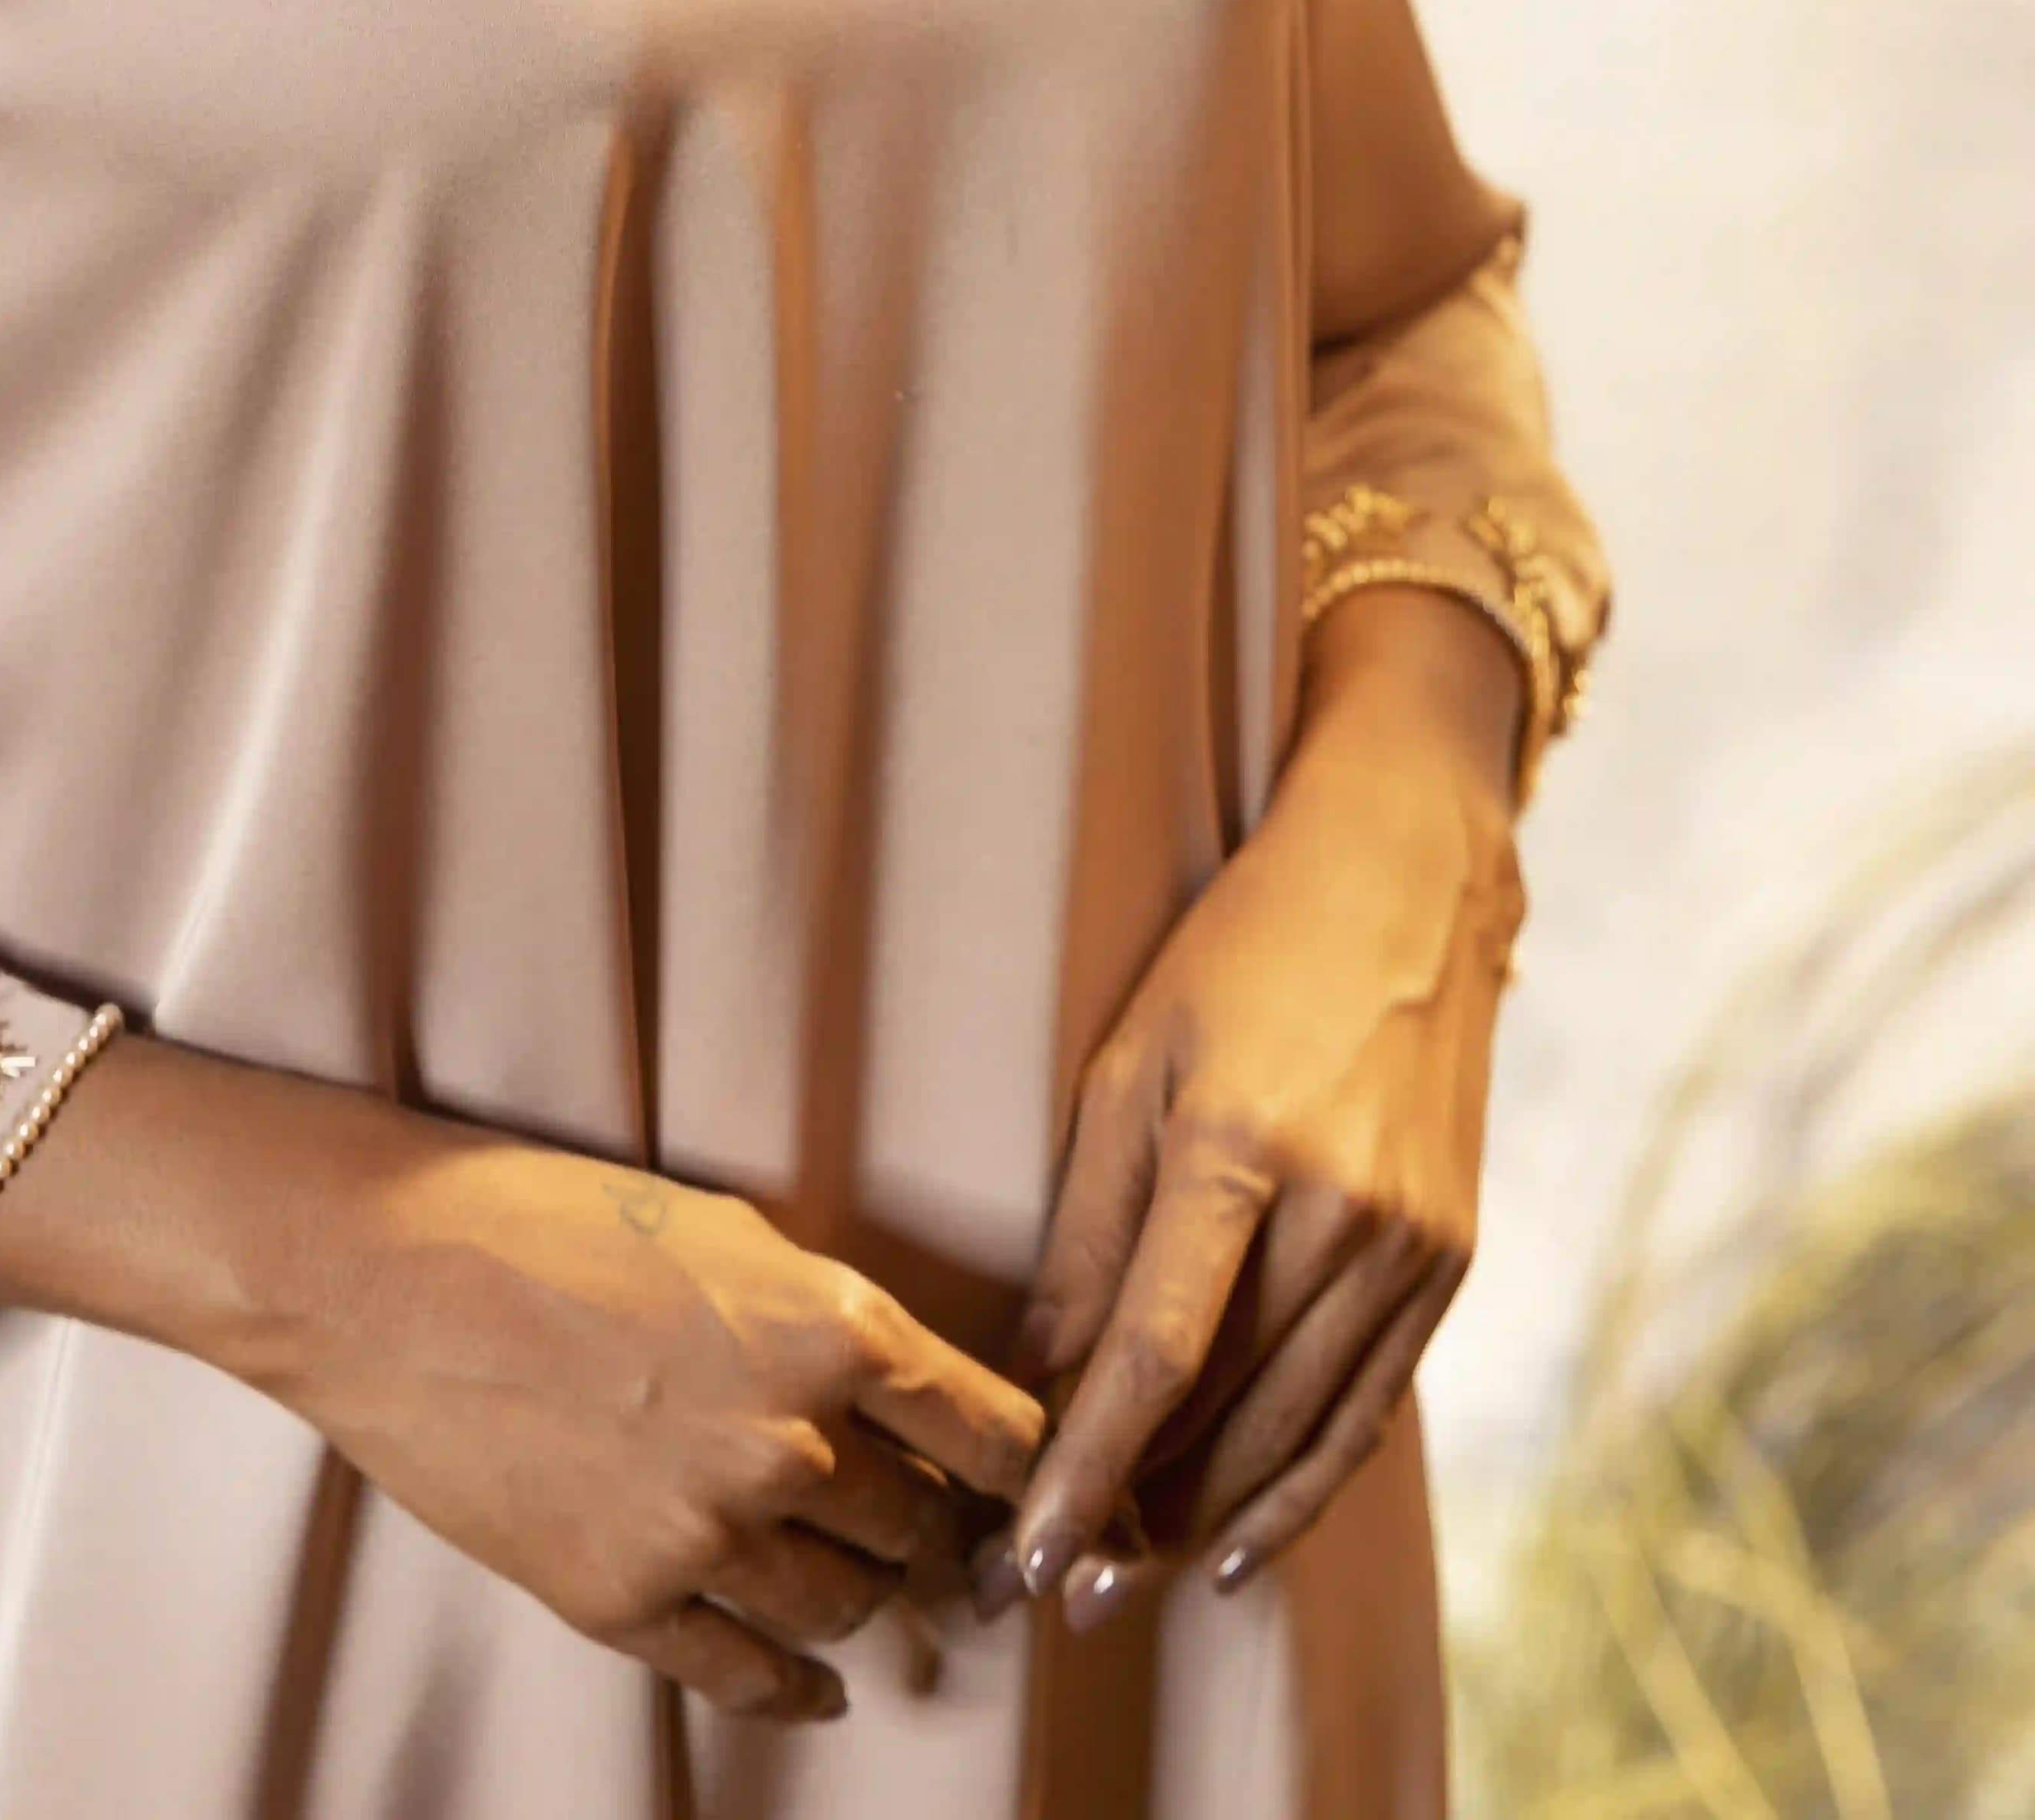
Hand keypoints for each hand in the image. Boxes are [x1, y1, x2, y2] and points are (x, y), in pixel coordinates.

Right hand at [288, 1132, 1044, 1721]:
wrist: (392, 1273)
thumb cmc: (552, 1220)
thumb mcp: (726, 1230)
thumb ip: (825, 1314)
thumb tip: (900, 1388)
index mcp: (831, 1329)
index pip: (991, 1433)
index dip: (1017, 1464)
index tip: (1020, 1481)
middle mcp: (790, 1441)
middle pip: (920, 1529)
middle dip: (925, 1526)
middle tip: (918, 1524)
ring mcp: (707, 1534)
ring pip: (847, 1608)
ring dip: (860, 1597)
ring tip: (854, 1579)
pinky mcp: (626, 1600)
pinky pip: (751, 1679)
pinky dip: (798, 1692)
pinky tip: (817, 1689)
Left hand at [1002, 589, 1526, 1626]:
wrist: (1410, 881)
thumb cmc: (1244, 950)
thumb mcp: (1133, 1059)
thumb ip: (1088, 1226)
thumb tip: (1039, 1375)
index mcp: (1242, 1148)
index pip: (1151, 1356)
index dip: (1085, 1469)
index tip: (1024, 1553)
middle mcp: (1343, 1214)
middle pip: (1228, 1415)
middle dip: (1138, 1518)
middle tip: (1056, 1593)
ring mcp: (1411, 1246)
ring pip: (1300, 1431)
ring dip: (1212, 1521)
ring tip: (1129, 1580)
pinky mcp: (1450, 1260)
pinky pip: (1367, 1406)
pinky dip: (1303, 1484)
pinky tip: (1241, 1539)